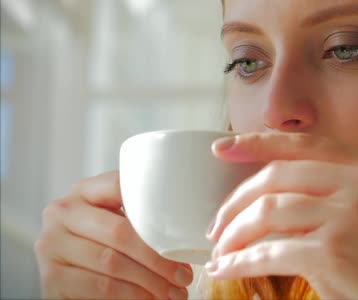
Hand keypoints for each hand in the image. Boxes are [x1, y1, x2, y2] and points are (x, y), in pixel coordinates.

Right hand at [34, 171, 192, 298]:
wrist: (75, 277)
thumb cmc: (108, 244)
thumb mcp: (118, 222)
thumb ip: (140, 215)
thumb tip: (189, 228)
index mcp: (85, 191)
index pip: (120, 186)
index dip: (154, 205)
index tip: (183, 226)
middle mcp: (63, 212)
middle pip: (119, 231)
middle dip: (158, 257)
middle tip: (184, 275)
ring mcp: (52, 245)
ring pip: (112, 263)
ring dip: (150, 281)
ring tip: (174, 292)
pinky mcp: (51, 277)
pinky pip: (100, 287)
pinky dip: (132, 295)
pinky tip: (150, 299)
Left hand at [205, 133, 357, 298]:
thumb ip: (327, 191)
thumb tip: (261, 194)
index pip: (304, 144)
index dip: (257, 142)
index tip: (222, 148)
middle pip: (277, 176)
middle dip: (235, 201)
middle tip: (217, 225)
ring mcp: (351, 215)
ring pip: (268, 211)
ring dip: (234, 233)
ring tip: (220, 250)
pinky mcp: (336, 251)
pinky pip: (271, 251)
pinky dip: (240, 262)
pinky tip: (226, 269)